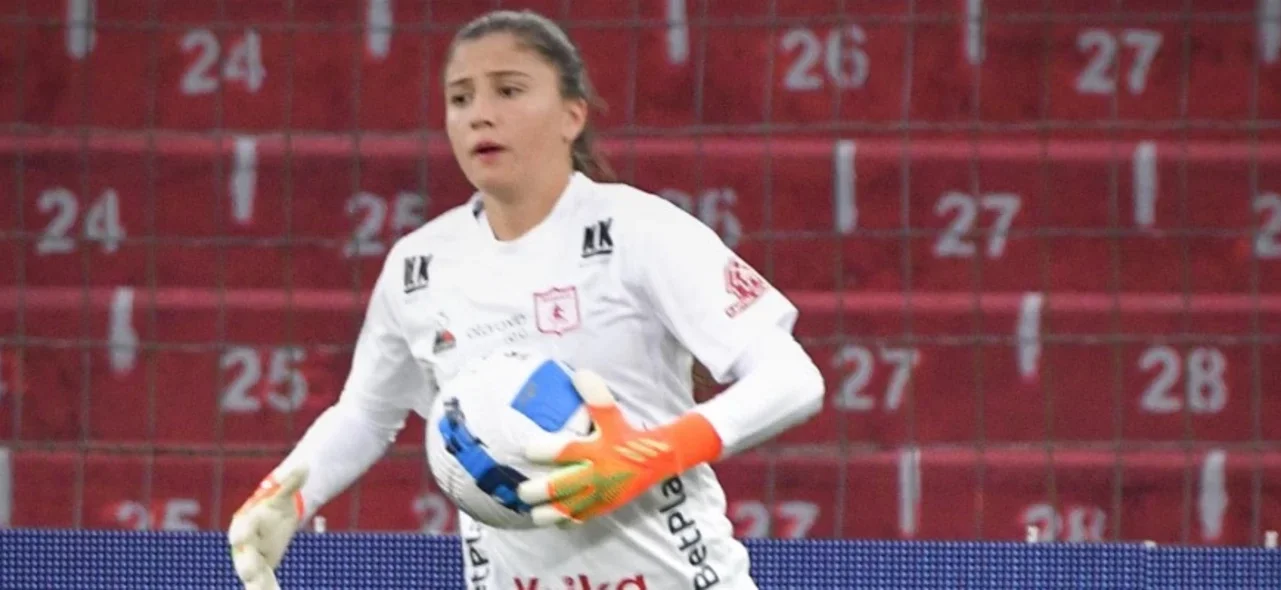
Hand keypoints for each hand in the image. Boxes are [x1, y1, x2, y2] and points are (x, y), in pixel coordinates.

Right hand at [227, 466, 307, 589]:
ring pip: (252, 573)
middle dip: (246, 564)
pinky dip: (267, 589)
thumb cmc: (272, 505)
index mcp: (246, 523)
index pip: (242, 528)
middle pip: (243, 555)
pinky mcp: (261, 569)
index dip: (241, 533)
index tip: (239, 538)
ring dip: (257, 584)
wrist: (270, 520)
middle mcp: (244, 544)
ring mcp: (251, 558)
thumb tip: (306, 464)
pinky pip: (264, 583)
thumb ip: (291, 482)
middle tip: (250, 571)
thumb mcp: (282, 495)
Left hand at [516, 370, 722, 525]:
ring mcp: (601, 493)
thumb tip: (580, 374)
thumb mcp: (613, 415)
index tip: (526, 451)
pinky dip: (568, 521)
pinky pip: (584, 517)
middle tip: (522, 491)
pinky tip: (555, 521)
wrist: (659, 458)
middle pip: (563, 485)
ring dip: (549, 512)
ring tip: (533, 514)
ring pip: (571, 507)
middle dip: (540, 490)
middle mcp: (596, 473)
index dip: (544, 452)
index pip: (566, 450)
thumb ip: (596, 397)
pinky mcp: (606, 505)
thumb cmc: (629, 435)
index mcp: (596, 449)